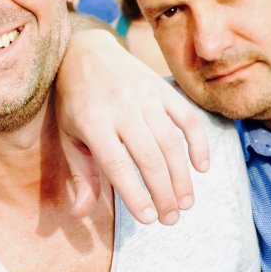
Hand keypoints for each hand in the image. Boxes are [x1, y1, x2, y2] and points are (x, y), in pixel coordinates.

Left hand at [55, 28, 208, 224]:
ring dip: (181, 177)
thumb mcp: (69, 136)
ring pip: (171, 142)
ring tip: (185, 203)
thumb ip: (80, 175)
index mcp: (93, 122)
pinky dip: (198, 143)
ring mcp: (145, 97)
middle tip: (171, 219)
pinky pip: (188, 118)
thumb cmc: (75, 102)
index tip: (148, 219)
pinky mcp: (163, 89)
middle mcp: (122, 109)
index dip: (135, 194)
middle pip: (149, 158)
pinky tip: (201, 168)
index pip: (117, 165)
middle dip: (163, 193)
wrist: (86, 52)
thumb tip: (81, 211)